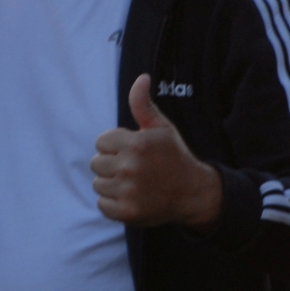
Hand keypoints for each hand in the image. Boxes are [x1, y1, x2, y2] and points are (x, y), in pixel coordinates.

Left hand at [91, 74, 222, 227]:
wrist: (193, 192)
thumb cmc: (174, 157)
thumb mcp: (162, 128)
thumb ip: (144, 104)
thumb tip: (141, 78)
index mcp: (137, 144)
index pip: (101, 142)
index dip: (115, 146)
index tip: (132, 152)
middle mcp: (131, 167)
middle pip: (96, 163)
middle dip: (111, 164)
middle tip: (133, 169)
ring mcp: (129, 191)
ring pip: (98, 184)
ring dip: (112, 184)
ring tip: (133, 184)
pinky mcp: (127, 212)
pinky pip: (102, 204)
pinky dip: (113, 203)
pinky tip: (131, 197)